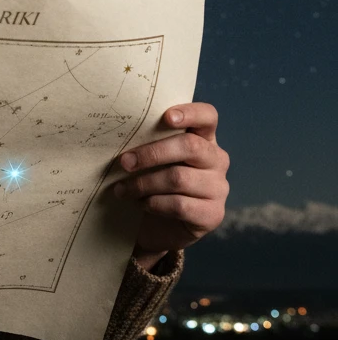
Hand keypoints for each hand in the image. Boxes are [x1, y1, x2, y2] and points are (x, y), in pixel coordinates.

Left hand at [113, 101, 228, 268]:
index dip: (190, 113)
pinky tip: (141, 203)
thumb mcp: (153, 157)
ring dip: (143, 183)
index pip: (207, 116)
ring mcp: (218, 188)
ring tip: (122, 189)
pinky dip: (154, 203)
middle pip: (190, 146)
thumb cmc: (154, 180)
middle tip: (124, 162)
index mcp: (203, 137)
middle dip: (151, 153)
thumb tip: (121, 131)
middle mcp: (216, 160)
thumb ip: (149, 140)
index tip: (166, 118)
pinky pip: (179, 205)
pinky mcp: (213, 214)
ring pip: (179, 178)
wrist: (160, 226)